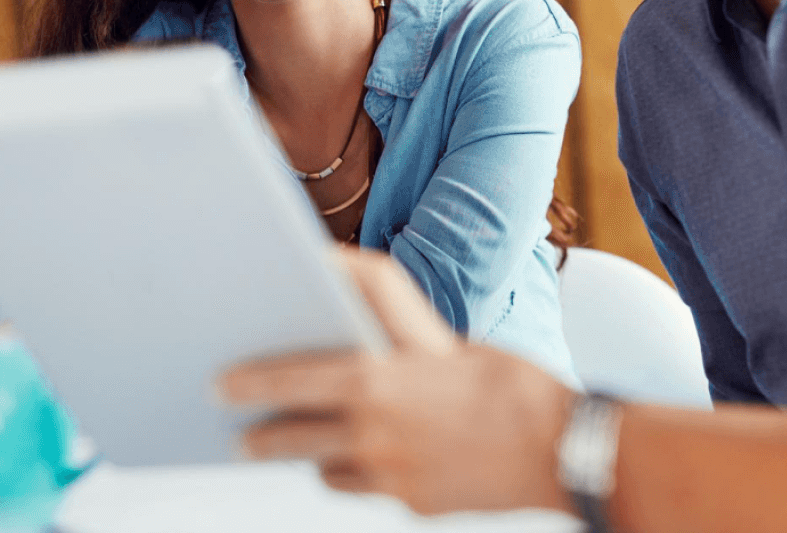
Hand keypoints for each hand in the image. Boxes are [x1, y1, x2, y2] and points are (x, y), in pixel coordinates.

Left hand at [221, 247, 578, 514]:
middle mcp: (375, 427)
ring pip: (323, 467)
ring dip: (304, 454)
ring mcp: (390, 472)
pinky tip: (356, 461)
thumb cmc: (510, 380)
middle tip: (238, 433)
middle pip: (292, 434)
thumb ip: (390, 321)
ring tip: (288, 447)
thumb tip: (339, 284)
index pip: (294, 377)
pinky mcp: (410, 502)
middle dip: (259, 433)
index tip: (224, 382)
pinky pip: (363, 486)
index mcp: (381, 376)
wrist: (561, 448)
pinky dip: (352, 472)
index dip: (252, 381)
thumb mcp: (445, 338)